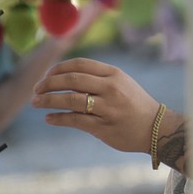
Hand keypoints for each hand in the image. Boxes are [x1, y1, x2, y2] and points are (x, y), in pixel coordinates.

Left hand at [32, 58, 160, 153]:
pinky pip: (75, 120)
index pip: (79, 64)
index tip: (46, 75)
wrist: (157, 128)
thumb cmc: (135, 105)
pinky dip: (58, 118)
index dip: (58, 68)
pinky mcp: (104, 127)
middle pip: (71, 80)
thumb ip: (98, 78)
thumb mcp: (122, 84)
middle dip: (48, 83)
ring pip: (70, 100)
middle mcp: (111, 89)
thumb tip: (63, 77)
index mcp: (114, 74)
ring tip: (36, 103)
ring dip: (48, 100)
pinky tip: (49, 118)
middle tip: (36, 89)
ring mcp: (108, 108)